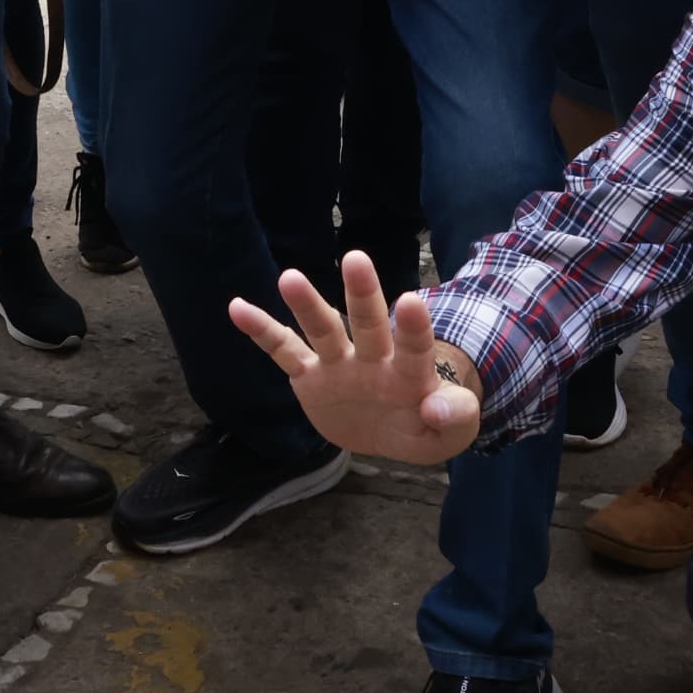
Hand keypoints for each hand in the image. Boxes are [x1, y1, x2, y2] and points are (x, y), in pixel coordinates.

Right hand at [225, 251, 481, 463]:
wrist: (394, 434)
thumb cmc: (428, 426)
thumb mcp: (451, 433)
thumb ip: (455, 417)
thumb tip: (433, 407)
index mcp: (410, 374)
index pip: (415, 347)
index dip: (413, 326)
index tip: (411, 299)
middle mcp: (373, 359)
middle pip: (368, 324)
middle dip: (362, 294)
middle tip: (356, 258)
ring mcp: (340, 364)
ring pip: (323, 329)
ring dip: (308, 305)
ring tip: (289, 277)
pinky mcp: (311, 377)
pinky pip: (284, 351)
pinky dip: (262, 331)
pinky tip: (238, 307)